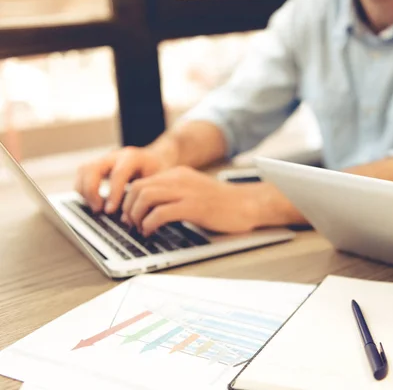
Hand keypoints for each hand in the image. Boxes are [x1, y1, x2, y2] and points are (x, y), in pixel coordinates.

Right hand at [76, 147, 171, 213]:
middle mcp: (116, 156)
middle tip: (98, 210)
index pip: (118, 174)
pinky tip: (92, 202)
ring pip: (84, 170)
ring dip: (84, 190)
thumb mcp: (160, 181)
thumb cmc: (160, 172)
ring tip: (95, 208)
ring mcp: (105, 159)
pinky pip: (82, 174)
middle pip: (93, 168)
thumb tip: (138, 217)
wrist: (158, 158)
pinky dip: (83, 189)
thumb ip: (148, 195)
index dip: (113, 193)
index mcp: (133, 158)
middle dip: (91, 191)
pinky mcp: (99, 164)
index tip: (110, 211)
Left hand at [121, 166, 259, 234]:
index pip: (143, 182)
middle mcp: (180, 179)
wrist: (247, 205)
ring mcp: (187, 192)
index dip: (129, 200)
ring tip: (140, 229)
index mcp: (179, 175)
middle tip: (131, 224)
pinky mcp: (193, 207)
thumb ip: (174, 195)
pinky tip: (151, 232)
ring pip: (145, 197)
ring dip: (136, 216)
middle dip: (128, 208)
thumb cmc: (223, 204)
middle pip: (139, 188)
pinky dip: (149, 224)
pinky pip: (160, 213)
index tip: (130, 215)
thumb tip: (150, 208)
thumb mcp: (194, 192)